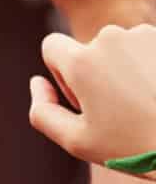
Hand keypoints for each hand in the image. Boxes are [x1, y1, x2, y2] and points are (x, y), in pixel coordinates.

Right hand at [29, 25, 155, 165]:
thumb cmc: (135, 148)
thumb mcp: (76, 142)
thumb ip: (42, 111)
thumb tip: (39, 83)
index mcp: (83, 60)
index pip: (52, 46)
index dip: (61, 73)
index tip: (83, 98)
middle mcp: (113, 37)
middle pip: (92, 49)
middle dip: (100, 73)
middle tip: (121, 111)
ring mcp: (148, 35)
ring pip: (126, 48)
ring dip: (130, 70)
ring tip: (149, 105)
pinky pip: (153, 51)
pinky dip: (154, 71)